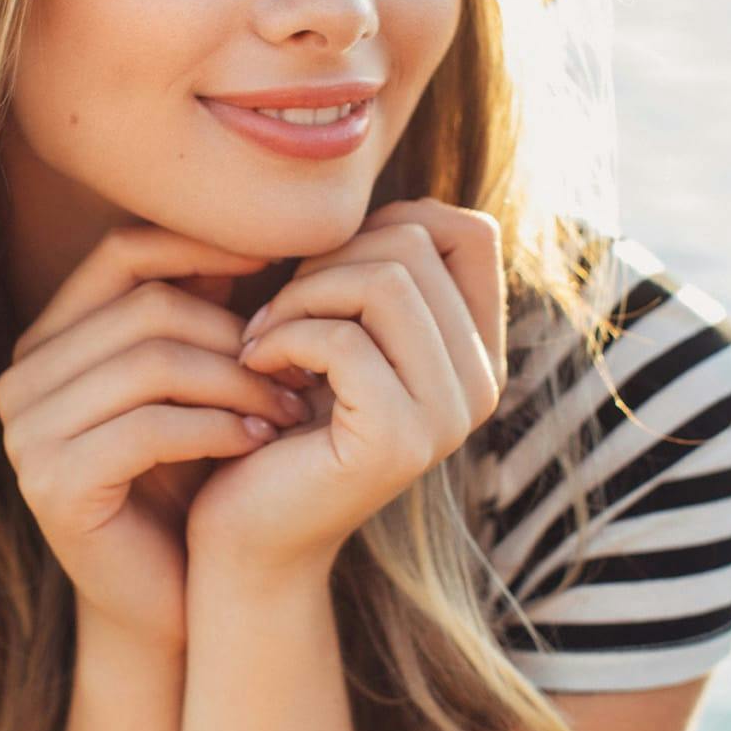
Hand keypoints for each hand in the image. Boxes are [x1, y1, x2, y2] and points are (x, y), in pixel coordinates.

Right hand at [0, 225, 314, 656]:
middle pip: (145, 307)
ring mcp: (27, 431)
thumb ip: (205, 312)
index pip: (122, 252)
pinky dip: (216, 427)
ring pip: (151, 363)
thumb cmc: (190, 481)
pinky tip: (260, 442)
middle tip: (304, 366)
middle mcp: (23, 377)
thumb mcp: (197, 384)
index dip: (201, 246)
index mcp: (50, 339)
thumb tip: (258, 227)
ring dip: (238, 382)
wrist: (167, 598)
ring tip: (292, 407)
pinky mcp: (52, 482)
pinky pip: (148, 427)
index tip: (278, 265)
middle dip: (237, 334)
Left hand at [185, 198, 508, 585]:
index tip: (324, 269)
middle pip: (416, 245)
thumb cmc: (280, 418)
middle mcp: (482, 383)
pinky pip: (343, 338)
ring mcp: (448, 415)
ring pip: (383, 282)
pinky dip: (284, 336)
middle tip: (274, 309)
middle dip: (326, 261)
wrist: (248, 532)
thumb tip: (370, 199)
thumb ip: (369, 270)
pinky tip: (256, 363)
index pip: (468, 230)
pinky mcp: (399, 439)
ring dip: (300, 295)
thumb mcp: (336, 331)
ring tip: (262, 335)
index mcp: (478, 352)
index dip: (389, 223)